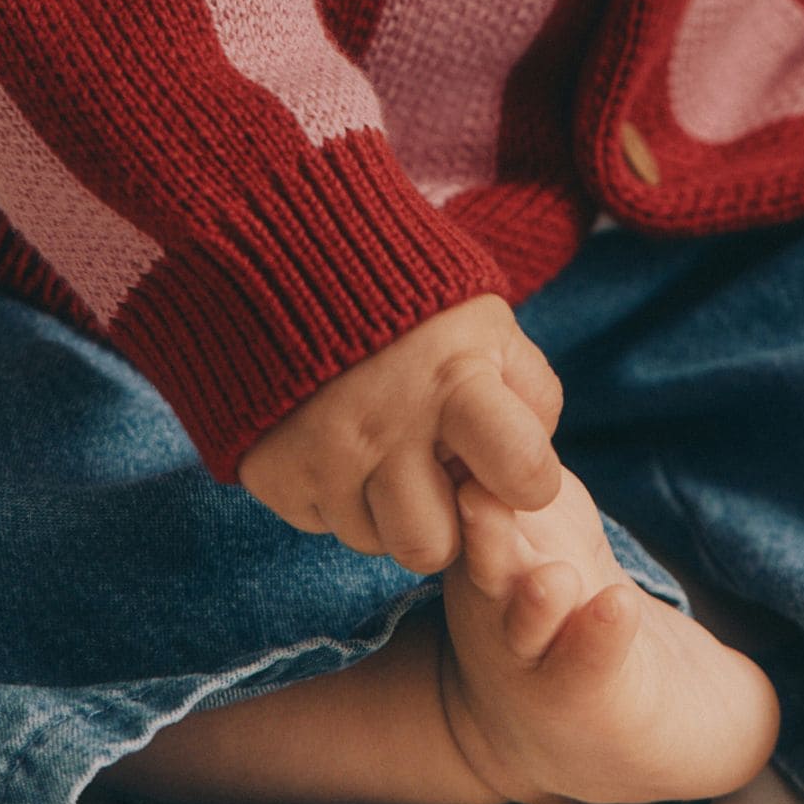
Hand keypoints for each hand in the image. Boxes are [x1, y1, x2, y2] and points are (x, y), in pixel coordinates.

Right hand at [235, 292, 564, 574]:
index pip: (525, 477)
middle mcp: (385, 429)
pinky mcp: (274, 473)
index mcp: (453, 382)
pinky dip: (335, 494)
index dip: (528, 480)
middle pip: (434, 546)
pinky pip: (320, 524)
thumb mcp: (485, 324)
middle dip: (442, 517)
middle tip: (432, 467)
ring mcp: (323, 457)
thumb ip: (527, 392)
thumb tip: (529, 474)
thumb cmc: (410, 302)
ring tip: (383, 445)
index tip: (509, 462)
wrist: (289, 257)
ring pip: (374, 542)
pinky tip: (338, 441)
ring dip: (385, 507)